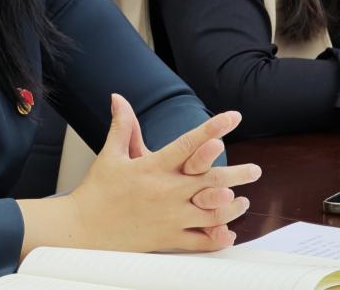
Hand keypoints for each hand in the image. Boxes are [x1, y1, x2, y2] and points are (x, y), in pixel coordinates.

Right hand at [65, 93, 259, 252]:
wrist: (84, 226)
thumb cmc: (97, 189)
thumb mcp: (110, 154)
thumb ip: (122, 126)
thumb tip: (118, 98)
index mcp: (153, 167)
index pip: (189, 143)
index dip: (213, 128)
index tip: (233, 117)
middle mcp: (166, 192)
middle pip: (211, 180)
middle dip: (237, 173)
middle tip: (256, 170)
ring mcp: (170, 217)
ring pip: (213, 212)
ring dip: (232, 206)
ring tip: (242, 201)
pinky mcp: (168, 238)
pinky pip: (201, 241)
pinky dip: (217, 238)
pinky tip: (228, 233)